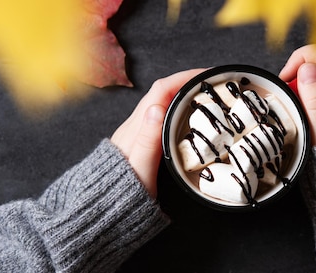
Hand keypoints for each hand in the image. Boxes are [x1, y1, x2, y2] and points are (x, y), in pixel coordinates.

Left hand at [111, 69, 205, 197]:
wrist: (102, 211)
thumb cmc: (122, 196)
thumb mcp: (140, 170)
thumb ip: (147, 141)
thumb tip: (156, 108)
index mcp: (136, 129)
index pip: (161, 91)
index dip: (184, 78)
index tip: (206, 75)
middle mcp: (134, 126)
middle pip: (161, 92)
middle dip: (187, 82)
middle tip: (213, 84)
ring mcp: (136, 133)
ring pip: (160, 103)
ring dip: (182, 94)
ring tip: (206, 96)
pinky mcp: (139, 142)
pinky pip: (160, 116)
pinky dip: (177, 109)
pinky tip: (188, 117)